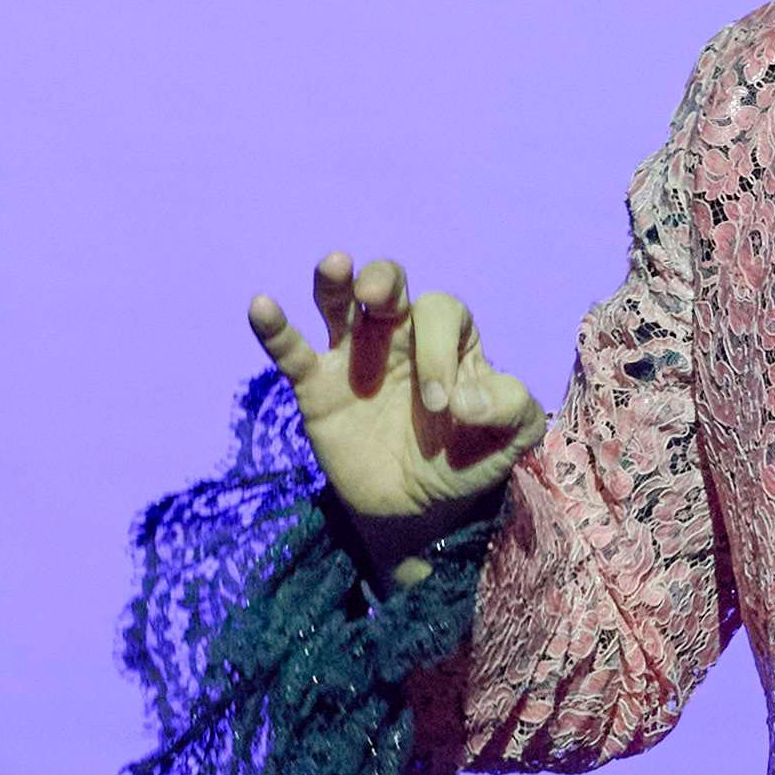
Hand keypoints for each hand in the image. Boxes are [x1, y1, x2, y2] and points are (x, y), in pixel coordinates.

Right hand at [248, 254, 541, 556]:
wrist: (416, 509)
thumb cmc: (464, 461)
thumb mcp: (507, 440)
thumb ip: (512, 411)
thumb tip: (469, 400)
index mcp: (448, 339)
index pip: (441, 316)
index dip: (440, 352)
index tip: (444, 406)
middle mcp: (398, 335)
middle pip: (389, 285)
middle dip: (383, 281)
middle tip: (377, 297)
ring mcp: (352, 357)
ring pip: (338, 302)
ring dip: (334, 281)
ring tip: (334, 265)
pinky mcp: (316, 386)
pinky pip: (292, 351)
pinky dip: (274, 328)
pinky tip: (261, 306)